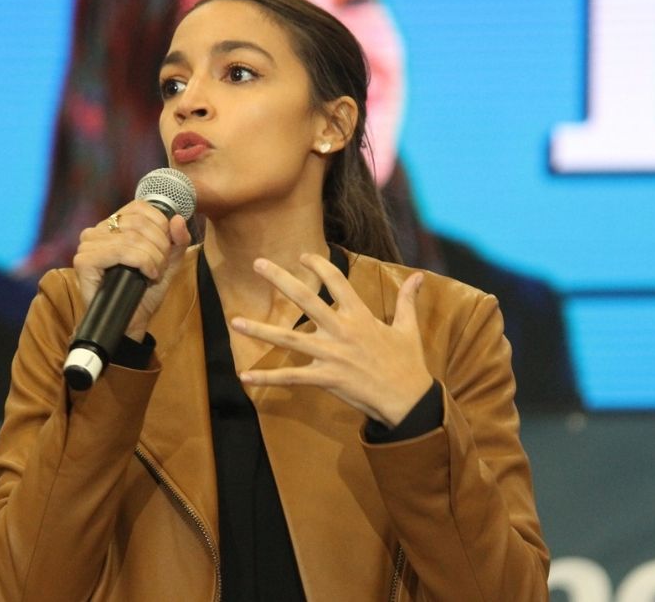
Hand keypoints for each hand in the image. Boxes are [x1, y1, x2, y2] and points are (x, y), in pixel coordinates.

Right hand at [72, 201, 192, 339]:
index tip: (166, 249)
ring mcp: (88, 244)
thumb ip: (177, 240)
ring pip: (133, 237)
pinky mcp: (84, 260)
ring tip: (153, 273)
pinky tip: (145, 275)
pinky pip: (121, 251)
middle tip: (160, 266)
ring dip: (153, 257)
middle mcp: (97, 230)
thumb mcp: (169, 261)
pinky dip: (142, 262)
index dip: (161, 226)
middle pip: (139, 222)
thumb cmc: (146, 291)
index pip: (140, 208)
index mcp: (114, 224)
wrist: (132, 321)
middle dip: (160, 246)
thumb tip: (178, 218)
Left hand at [230, 253, 432, 427]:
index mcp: (360, 315)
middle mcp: (342, 330)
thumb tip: (419, 276)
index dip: (318, 265)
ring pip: (290, 339)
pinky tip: (245, 377)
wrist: (408, 399)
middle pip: (306, 299)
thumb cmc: (407, 363)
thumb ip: (407, 300)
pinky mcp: (326, 378)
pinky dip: (267, 378)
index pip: (336, 280)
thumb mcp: (409, 328)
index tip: (302, 256)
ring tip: (235, 322)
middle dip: (281, 280)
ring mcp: (332, 354)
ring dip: (261, 330)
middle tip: (258, 263)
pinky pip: (291, 377)